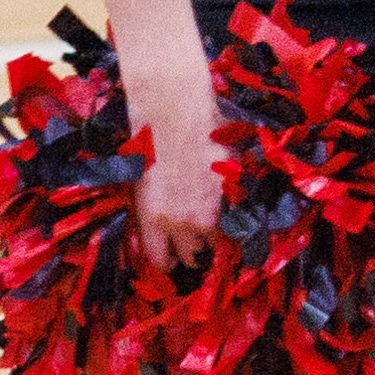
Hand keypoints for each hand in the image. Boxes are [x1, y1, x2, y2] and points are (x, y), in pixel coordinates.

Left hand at [125, 58, 222, 271]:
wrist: (174, 114)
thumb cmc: (149, 143)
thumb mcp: (142, 187)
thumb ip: (156, 215)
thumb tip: (166, 231)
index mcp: (153, 220)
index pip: (161, 260)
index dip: (167, 261)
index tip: (171, 259)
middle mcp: (182, 222)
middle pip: (190, 255)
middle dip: (189, 251)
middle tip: (191, 242)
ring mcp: (211, 210)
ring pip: (215, 241)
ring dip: (211, 236)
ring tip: (208, 223)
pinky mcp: (231, 194)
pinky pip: (232, 219)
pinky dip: (229, 217)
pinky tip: (223, 207)